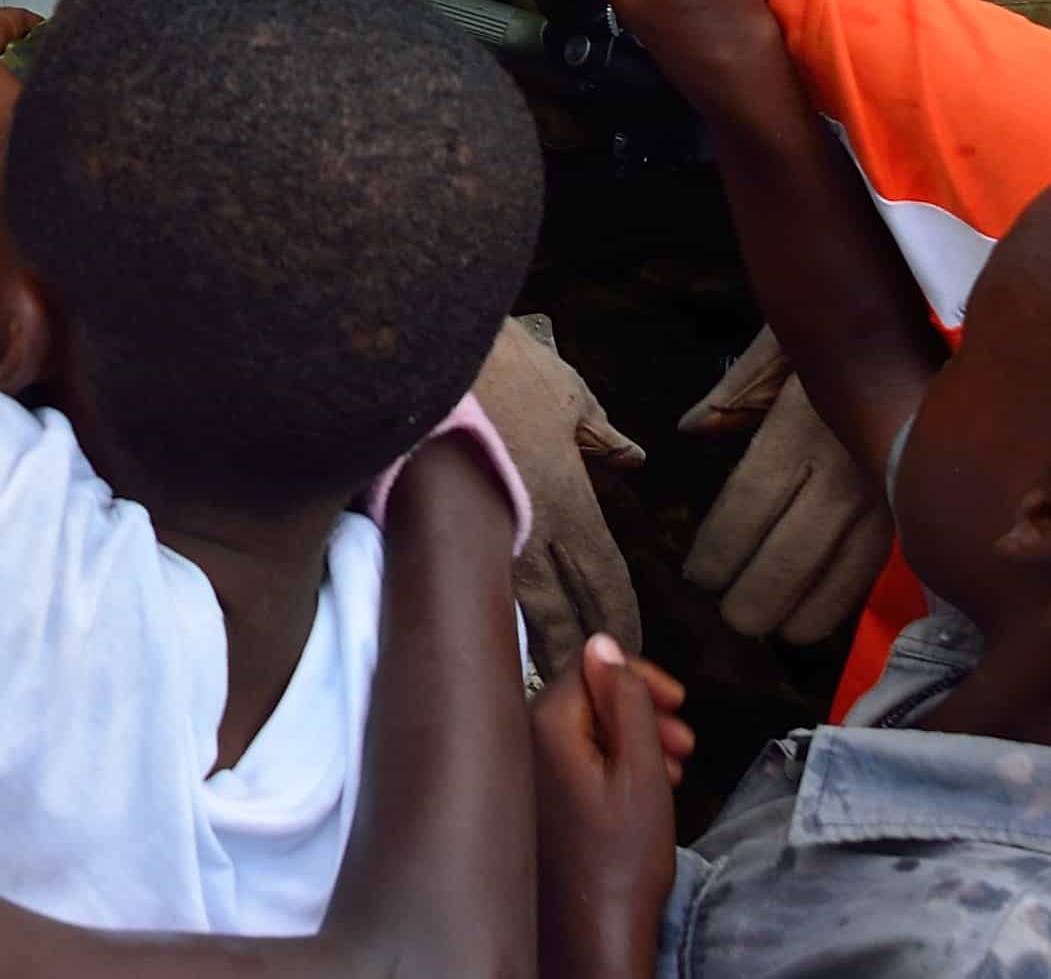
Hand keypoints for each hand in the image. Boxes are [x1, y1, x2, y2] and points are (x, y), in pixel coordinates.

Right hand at [474, 320, 649, 679]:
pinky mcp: (439, 531)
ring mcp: (482, 537)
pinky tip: (481, 632)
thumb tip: (632, 458)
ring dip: (530, 646)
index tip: (630, 649)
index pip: (604, 579)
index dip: (620, 618)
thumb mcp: (564, 390)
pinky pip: (473, 586)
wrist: (418, 356)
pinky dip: (486, 613)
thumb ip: (598, 432)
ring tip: (540, 683)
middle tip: (590, 693)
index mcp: (568, 500)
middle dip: (578, 652)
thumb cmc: (498, 366)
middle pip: (562, 613)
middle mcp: (531, 532)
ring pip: (515, 612)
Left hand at [531, 638, 680, 978]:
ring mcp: (526, 772)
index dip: (638, 677)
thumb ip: (626, 702)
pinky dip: (613, 766)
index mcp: (545, 726)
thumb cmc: (622, 860)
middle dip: (640, 713)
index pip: (589, 666)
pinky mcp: (535, 799)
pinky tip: (645, 791)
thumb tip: (605, 643)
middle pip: (587, 698)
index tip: (678, 700)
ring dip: (633, 742)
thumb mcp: (642, 771)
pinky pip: (574, 761)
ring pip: (585, 732)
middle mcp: (523, 741)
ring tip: (673, 771)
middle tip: (684, 741)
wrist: (597, 933)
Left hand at [680, 332, 892, 644]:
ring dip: (802, 610)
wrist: (916, 329)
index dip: (721, 549)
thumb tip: (690, 432)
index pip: (748, 506)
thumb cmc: (836, 333)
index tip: (699, 575)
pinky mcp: (909, 505)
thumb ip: (733, 396)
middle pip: (789, 555)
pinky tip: (822, 614)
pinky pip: (875, 564)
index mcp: (797, 429)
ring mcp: (882, 493)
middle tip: (732, 618)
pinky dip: (847, 597)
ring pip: (838, 574)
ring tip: (774, 630)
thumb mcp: (776, 349)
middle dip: (757, 597)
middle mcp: (841, 470)